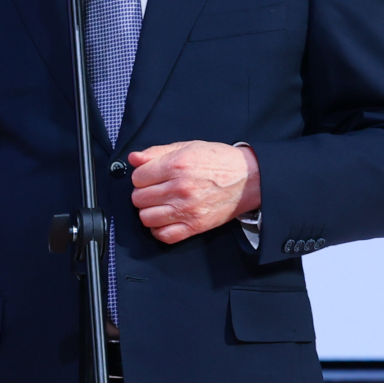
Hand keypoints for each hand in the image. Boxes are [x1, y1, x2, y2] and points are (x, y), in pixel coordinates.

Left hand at [126, 141, 259, 243]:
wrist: (249, 178)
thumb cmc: (220, 161)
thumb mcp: (188, 147)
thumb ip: (157, 152)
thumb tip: (134, 158)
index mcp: (177, 165)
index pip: (138, 177)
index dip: (141, 176)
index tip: (149, 177)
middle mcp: (180, 188)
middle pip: (139, 198)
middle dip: (143, 193)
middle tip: (155, 190)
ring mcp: (187, 209)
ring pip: (147, 218)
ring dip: (149, 212)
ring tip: (159, 204)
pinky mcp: (195, 226)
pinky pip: (164, 235)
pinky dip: (159, 230)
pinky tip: (166, 219)